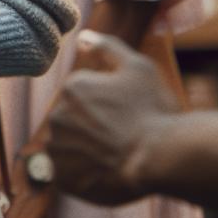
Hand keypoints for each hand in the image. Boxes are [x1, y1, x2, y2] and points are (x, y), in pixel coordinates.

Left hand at [45, 30, 180, 205]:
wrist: (160, 159)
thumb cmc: (153, 110)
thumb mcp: (138, 67)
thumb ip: (107, 47)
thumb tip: (82, 37)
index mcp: (72, 88)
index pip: (87, 95)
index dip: (111, 104)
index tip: (128, 112)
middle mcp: (57, 118)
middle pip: (77, 121)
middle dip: (95, 126)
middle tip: (125, 135)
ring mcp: (58, 151)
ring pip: (72, 147)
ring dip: (88, 150)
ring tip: (118, 154)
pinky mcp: (63, 180)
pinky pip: (72, 174)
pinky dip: (86, 174)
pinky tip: (109, 172)